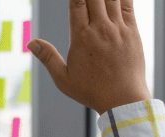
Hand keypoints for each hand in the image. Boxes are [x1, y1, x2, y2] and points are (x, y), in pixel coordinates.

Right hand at [28, 0, 149, 113]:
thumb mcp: (63, 78)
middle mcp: (101, 29)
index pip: (76, 3)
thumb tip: (31, 43)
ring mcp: (119, 29)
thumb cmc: (91, 91)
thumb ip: (47, 57)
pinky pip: (128, 6)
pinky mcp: (132, 32)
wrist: (123, 99)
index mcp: (81, 38)